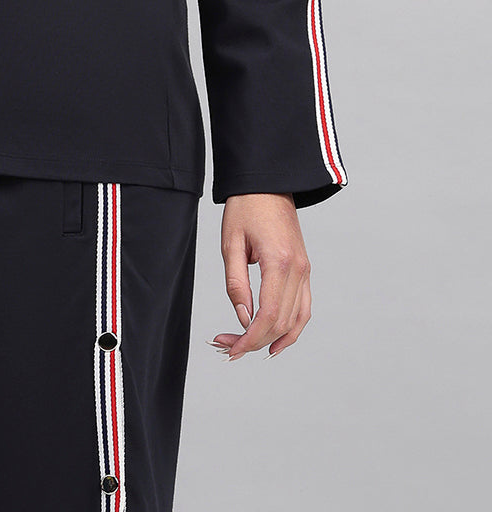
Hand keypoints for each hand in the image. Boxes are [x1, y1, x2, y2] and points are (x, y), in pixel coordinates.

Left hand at [209, 192, 310, 361]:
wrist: (267, 183)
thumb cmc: (245, 207)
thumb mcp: (231, 243)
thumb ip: (236, 283)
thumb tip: (243, 318)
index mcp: (279, 261)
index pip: (269, 314)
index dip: (250, 337)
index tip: (232, 348)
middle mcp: (298, 269)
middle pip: (282, 322)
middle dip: (254, 340)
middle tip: (227, 345)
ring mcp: (305, 270)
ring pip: (297, 320)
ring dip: (273, 339)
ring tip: (247, 346)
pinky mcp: (305, 269)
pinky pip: (304, 307)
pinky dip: (292, 328)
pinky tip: (275, 340)